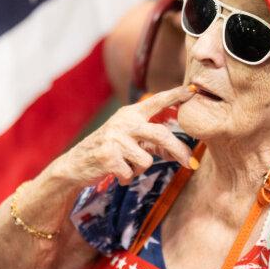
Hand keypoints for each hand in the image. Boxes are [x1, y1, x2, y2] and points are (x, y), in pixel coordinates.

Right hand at [57, 85, 195, 185]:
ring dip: (139, 170)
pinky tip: (114, 172)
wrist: (75, 164)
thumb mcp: (131, 141)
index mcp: (131, 114)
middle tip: (192, 163)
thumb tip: (183, 154)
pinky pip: (132, 173)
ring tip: (125, 165)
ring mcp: (115, 138)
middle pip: (161, 135)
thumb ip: (154, 143)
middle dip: (179, 151)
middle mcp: (124, 122)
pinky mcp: (108, 157)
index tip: (194, 90)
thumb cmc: (110, 151)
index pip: (157, 101)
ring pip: (147, 160)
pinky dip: (126, 178)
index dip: (176, 95)